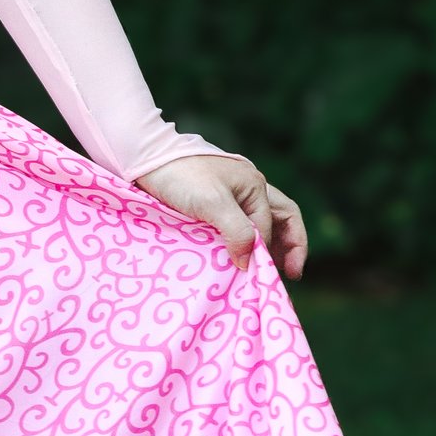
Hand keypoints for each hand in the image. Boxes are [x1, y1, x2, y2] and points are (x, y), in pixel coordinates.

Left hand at [135, 152, 306, 279]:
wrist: (144, 159)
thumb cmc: (181, 177)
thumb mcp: (212, 204)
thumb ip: (237, 232)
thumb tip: (248, 262)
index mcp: (255, 186)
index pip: (270, 228)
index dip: (263, 253)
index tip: (252, 275)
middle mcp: (249, 189)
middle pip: (281, 221)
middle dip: (289, 248)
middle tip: (291, 276)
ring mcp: (232, 194)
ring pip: (262, 223)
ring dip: (268, 245)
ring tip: (267, 269)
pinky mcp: (213, 202)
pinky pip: (239, 224)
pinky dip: (244, 241)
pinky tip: (238, 255)